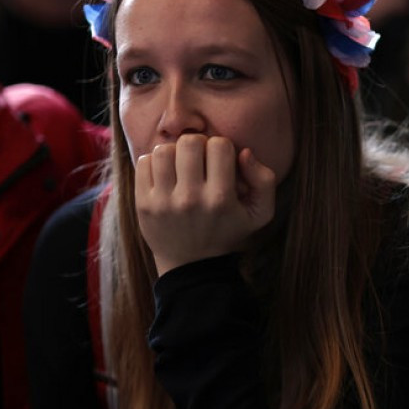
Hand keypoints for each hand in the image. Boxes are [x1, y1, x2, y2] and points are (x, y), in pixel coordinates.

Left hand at [134, 134, 277, 275]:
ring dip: (174, 152)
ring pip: (164, 150)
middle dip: (197, 144)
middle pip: (189, 143)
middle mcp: (191, 199)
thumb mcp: (260, 213)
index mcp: (221, 198)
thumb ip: (264, 180)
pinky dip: (154, 162)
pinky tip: (164, 174)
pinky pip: (144, 163)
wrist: (191, 265)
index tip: (219, 162)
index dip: (221, 147)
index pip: (219, 145)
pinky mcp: (143, 204)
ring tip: (180, 165)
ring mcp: (163, 202)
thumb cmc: (227, 231)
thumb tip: (244, 152)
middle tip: (198, 158)